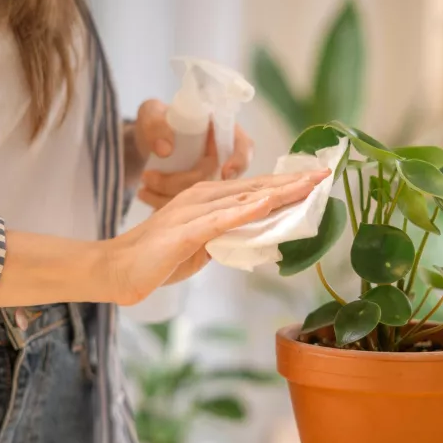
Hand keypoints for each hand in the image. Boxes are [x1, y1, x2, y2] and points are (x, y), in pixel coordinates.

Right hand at [107, 169, 328, 304]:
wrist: (117, 270)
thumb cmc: (159, 258)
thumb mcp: (203, 245)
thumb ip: (228, 236)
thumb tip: (256, 235)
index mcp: (207, 199)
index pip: (253, 189)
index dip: (285, 183)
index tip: (315, 178)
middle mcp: (201, 197)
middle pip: (254, 188)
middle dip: (291, 181)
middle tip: (325, 173)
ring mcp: (192, 213)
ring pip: (242, 199)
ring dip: (277, 191)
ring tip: (308, 184)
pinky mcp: (184, 233)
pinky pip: (219, 220)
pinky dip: (244, 212)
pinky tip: (266, 204)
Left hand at [133, 99, 253, 208]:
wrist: (146, 142)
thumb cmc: (156, 121)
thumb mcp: (151, 114)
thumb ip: (156, 124)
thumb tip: (165, 150)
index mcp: (221, 131)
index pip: (243, 146)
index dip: (240, 161)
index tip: (225, 172)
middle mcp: (221, 158)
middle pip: (215, 179)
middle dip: (180, 182)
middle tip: (148, 177)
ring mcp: (210, 179)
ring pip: (200, 198)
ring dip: (168, 196)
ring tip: (142, 187)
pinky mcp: (198, 197)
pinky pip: (188, 208)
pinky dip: (164, 204)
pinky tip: (146, 196)